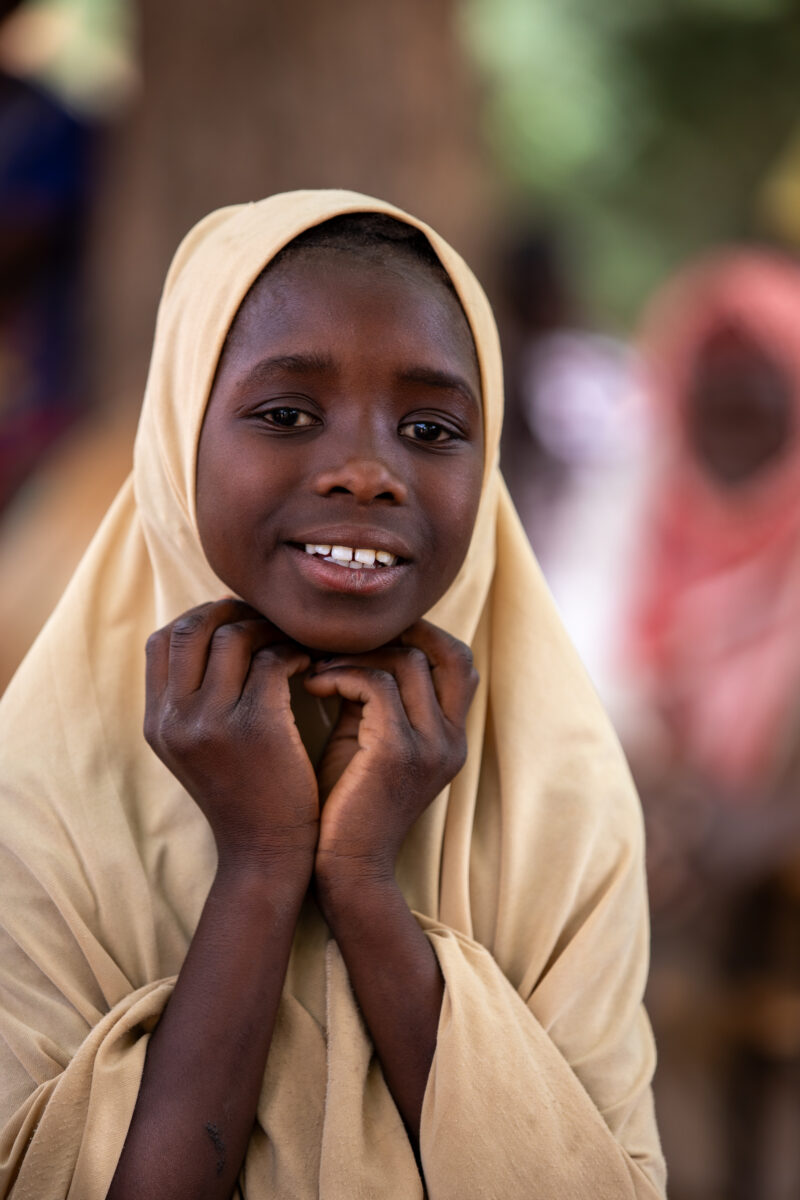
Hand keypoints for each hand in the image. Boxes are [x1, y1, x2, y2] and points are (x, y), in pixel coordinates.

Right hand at [144, 599, 317, 868]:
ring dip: (269, 630)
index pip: (163, 641)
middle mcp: (175, 719)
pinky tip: (310, 666)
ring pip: (236, 637)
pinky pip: (273, 661)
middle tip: (267, 619)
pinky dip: (294, 654)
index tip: (235, 620)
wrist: (265, 854)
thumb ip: (194, 699)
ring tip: (293, 642)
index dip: (199, 619)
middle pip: (193, 627)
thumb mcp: (197, 749)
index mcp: (157, 722)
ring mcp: (212, 723)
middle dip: (232, 612)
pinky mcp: (256, 728)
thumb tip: (217, 631)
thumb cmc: (244, 795)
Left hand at [304, 620, 477, 881]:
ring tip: (317, 665)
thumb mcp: (366, 741)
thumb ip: (372, 697)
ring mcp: (431, 746)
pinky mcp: (398, 752)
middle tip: (344, 638)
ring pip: (408, 661)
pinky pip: (375, 685)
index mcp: (450, 737)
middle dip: (397, 634)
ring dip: (356, 654)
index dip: (422, 635)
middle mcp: (451, 739)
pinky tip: (312, 686)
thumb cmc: (345, 806)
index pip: (461, 662)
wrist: (344, 871)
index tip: (368, 634)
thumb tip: (350, 647)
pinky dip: (340, 676)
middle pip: (448, 653)